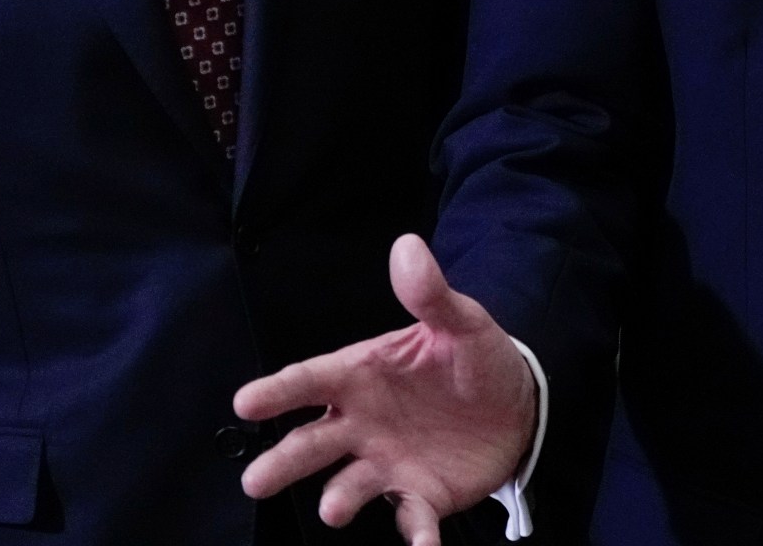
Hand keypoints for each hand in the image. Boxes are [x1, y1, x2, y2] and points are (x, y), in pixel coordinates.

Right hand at [234, 234, 536, 544]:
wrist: (517, 404)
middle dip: (282, 463)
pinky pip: (411, 519)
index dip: (277, 392)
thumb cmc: (473, 359)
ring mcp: (385, 464)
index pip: (310, 381)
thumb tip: (407, 246)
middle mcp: (361, 425)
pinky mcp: (419, 497)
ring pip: (347, 486)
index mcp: (362, 376)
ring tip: (334, 510)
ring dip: (339, 500)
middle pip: (310, 444)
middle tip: (256, 480)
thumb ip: (431, 294)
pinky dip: (415, 536)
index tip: (245, 402)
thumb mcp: (461, 322)